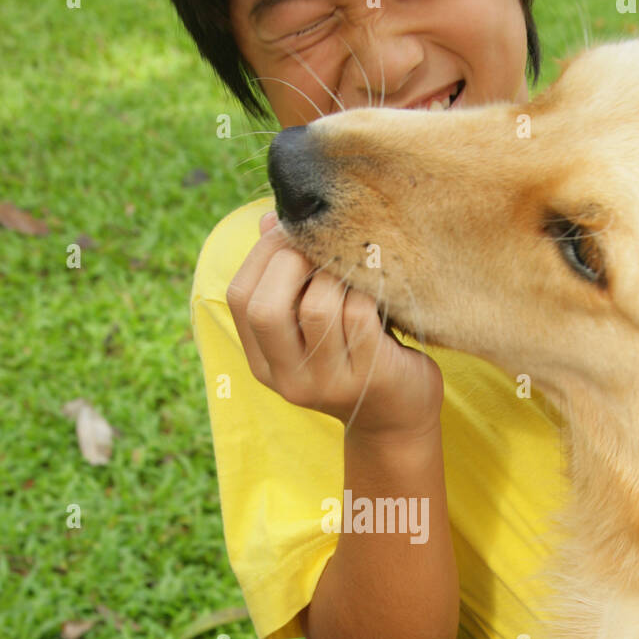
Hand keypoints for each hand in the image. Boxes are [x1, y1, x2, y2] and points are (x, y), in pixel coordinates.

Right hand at [225, 210, 443, 437]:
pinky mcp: (370, 378)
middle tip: (321, 247)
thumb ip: (288, 277)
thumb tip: (271, 220)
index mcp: (264, 362)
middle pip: (265, 308)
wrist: (399, 417)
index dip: (262, 254)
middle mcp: (289, 378)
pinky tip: (378, 292)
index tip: (291, 231)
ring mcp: (328, 383)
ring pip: (318, 308)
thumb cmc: (355, 354)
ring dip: (336, 276)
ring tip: (352, 271)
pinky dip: (368, 293)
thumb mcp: (313, 321)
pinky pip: (361, 316)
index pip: (239, 297)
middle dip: (291, 262)